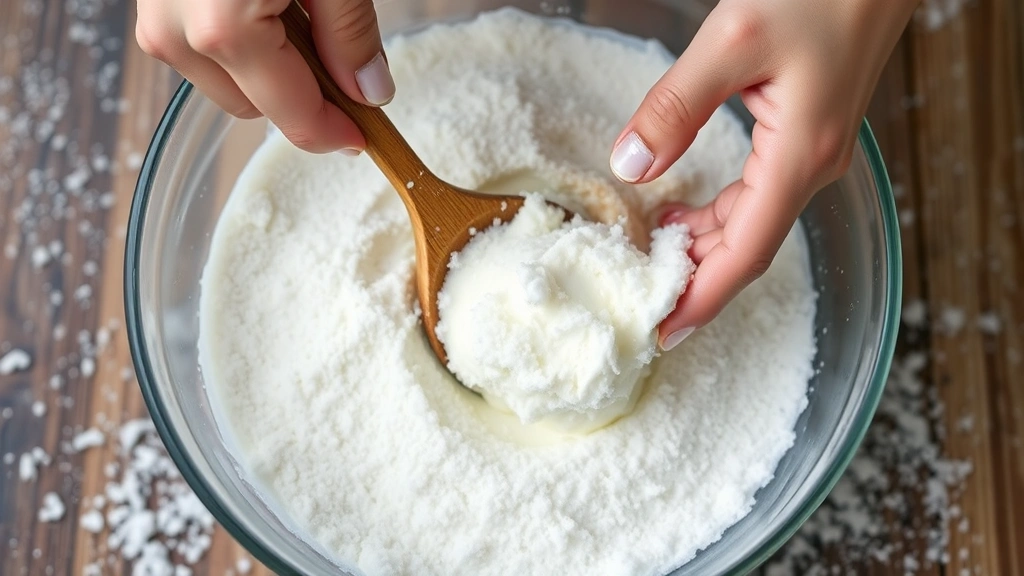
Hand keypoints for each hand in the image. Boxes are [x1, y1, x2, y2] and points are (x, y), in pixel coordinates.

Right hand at [135, 0, 391, 153]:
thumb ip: (351, 32)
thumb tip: (371, 91)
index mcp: (225, 30)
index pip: (295, 117)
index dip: (336, 133)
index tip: (364, 136)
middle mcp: (176, 35)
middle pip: (257, 107)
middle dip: (300, 92)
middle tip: (335, 50)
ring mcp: (154, 20)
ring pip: (226, 82)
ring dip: (265, 64)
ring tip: (291, 9)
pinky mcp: (148, 5)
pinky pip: (201, 48)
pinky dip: (237, 38)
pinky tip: (261, 1)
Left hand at [609, 0, 916, 349]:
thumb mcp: (732, 42)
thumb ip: (676, 106)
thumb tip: (631, 165)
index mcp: (799, 157)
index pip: (745, 254)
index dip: (703, 299)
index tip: (664, 332)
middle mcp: (813, 166)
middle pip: (748, 247)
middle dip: (695, 279)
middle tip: (642, 299)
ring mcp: (815, 152)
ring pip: (753, 222)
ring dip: (703, 246)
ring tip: (651, 259)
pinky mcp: (808, 134)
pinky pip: (759, 194)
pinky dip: (718, 216)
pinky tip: (682, 215)